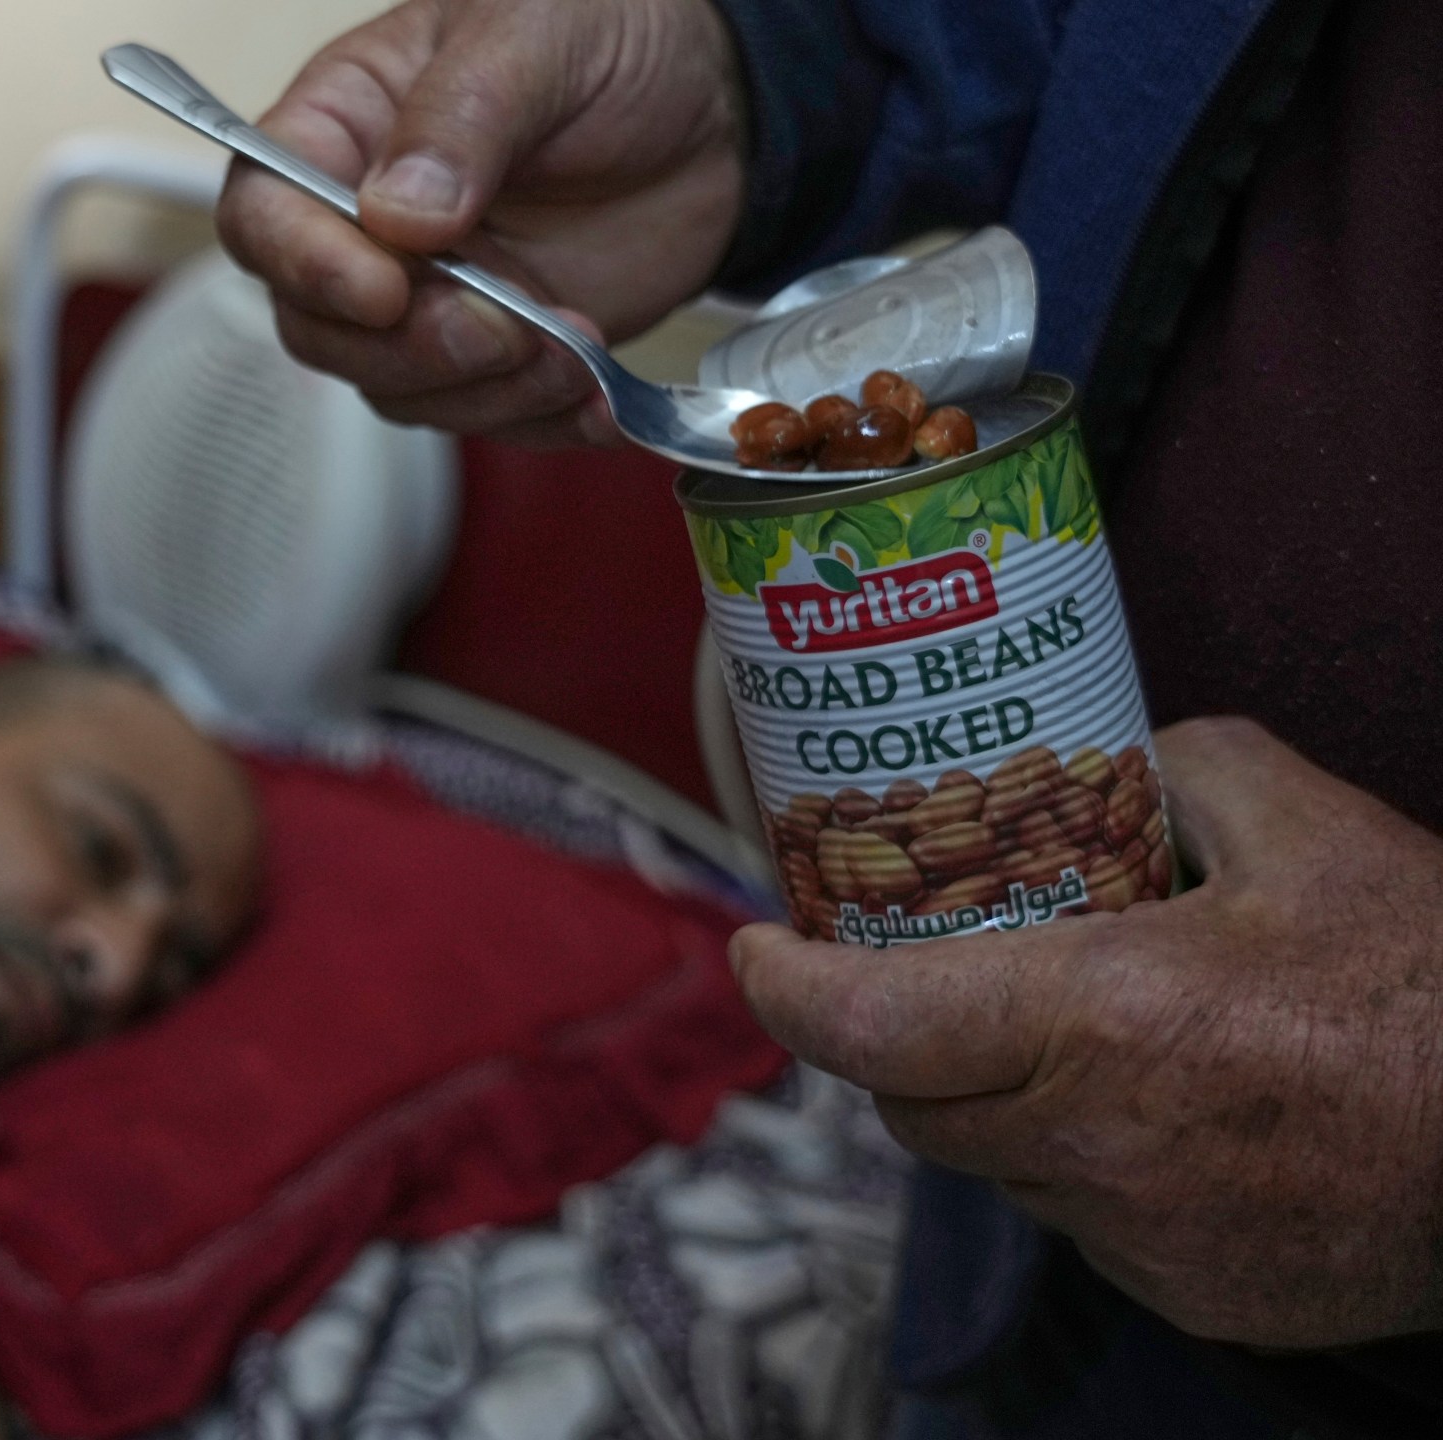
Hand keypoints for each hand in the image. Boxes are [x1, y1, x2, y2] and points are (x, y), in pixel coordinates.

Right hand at [215, 0, 746, 447]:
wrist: (716, 108)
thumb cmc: (609, 37)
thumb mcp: (536, 34)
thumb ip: (462, 114)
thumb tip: (398, 215)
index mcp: (342, 128)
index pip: (266, 215)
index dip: (305, 266)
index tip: (382, 290)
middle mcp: (364, 227)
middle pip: (320, 327)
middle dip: (413, 347)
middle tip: (507, 328)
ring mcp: (428, 298)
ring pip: (399, 387)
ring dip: (487, 392)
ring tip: (576, 349)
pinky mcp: (494, 353)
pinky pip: (484, 416)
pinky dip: (543, 422)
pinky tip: (601, 398)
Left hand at [732, 717, 1442, 1348]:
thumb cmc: (1435, 989)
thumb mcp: (1315, 830)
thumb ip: (1194, 768)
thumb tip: (1135, 752)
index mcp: (1092, 1018)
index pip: (865, 1025)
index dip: (786, 990)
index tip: (757, 951)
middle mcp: (1090, 1141)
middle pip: (913, 1104)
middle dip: (897, 1042)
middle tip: (916, 978)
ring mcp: (1139, 1234)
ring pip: (998, 1169)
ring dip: (998, 1106)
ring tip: (1067, 1037)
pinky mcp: (1194, 1295)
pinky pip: (1086, 1225)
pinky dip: (1087, 1168)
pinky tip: (1161, 1114)